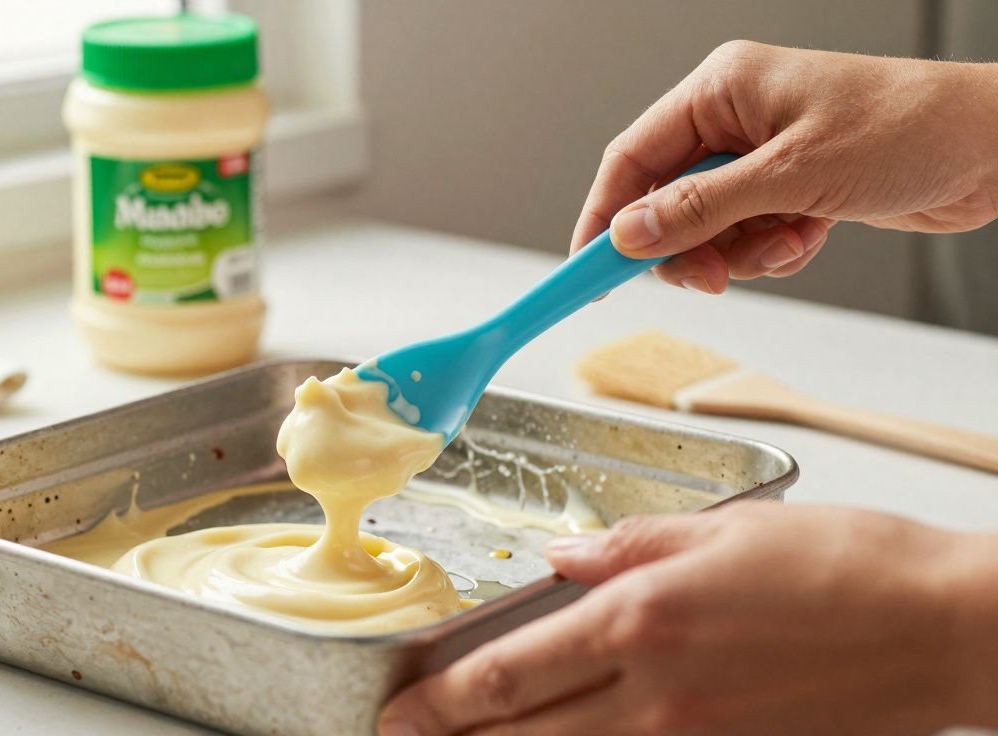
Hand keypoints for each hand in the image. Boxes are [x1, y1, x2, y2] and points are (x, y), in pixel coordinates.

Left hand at [379, 502, 997, 734]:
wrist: (941, 629)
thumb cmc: (844, 565)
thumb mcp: (723, 528)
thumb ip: (627, 543)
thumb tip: (560, 556)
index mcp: (640, 619)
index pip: (507, 671)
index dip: (440, 697)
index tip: (397, 708)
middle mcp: (652, 692)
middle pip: (521, 730)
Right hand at [570, 42, 997, 293]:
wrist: (993, 147)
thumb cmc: (908, 128)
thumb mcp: (792, 175)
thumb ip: (700, 209)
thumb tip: (630, 236)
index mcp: (720, 91)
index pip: (631, 159)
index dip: (605, 217)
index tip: (588, 269)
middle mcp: (733, 121)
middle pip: (665, 202)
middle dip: (688, 248)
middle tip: (712, 278)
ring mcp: (761, 156)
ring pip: (708, 229)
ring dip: (742, 254)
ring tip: (789, 243)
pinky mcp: (789, 188)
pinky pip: (748, 237)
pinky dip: (773, 252)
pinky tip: (811, 237)